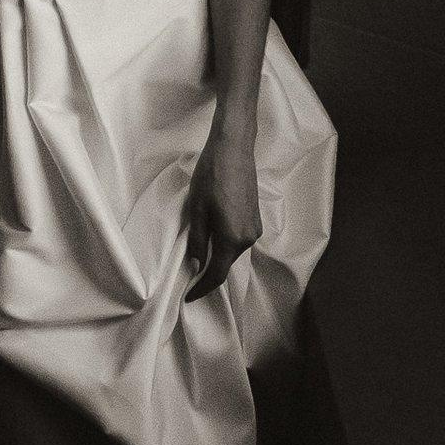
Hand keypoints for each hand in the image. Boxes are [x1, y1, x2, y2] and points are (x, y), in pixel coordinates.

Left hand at [186, 120, 261, 298]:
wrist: (234, 148)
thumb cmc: (211, 176)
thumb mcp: (197, 210)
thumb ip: (199, 241)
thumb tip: (198, 266)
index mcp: (233, 239)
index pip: (216, 274)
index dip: (202, 288)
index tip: (188, 296)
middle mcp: (248, 238)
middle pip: (227, 264)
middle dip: (209, 273)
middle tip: (190, 277)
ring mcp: (255, 228)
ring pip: (234, 251)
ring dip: (218, 256)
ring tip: (200, 256)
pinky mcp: (256, 217)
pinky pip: (240, 239)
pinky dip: (227, 243)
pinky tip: (214, 236)